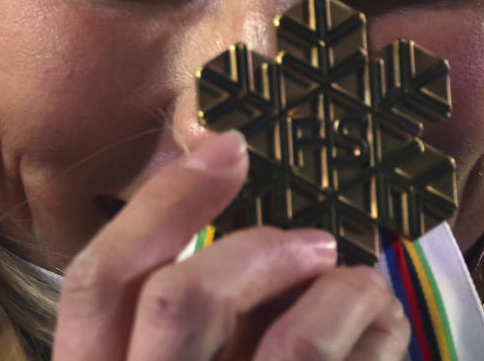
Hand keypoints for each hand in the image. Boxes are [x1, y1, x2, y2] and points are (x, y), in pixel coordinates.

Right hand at [51, 131, 409, 359]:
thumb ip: (189, 322)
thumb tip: (246, 212)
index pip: (97, 281)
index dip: (160, 204)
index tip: (228, 143)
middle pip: (176, 298)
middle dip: (255, 246)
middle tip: (316, 234)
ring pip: (286, 343)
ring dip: (341, 294)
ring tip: (366, 287)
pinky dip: (376, 334)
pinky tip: (386, 325)